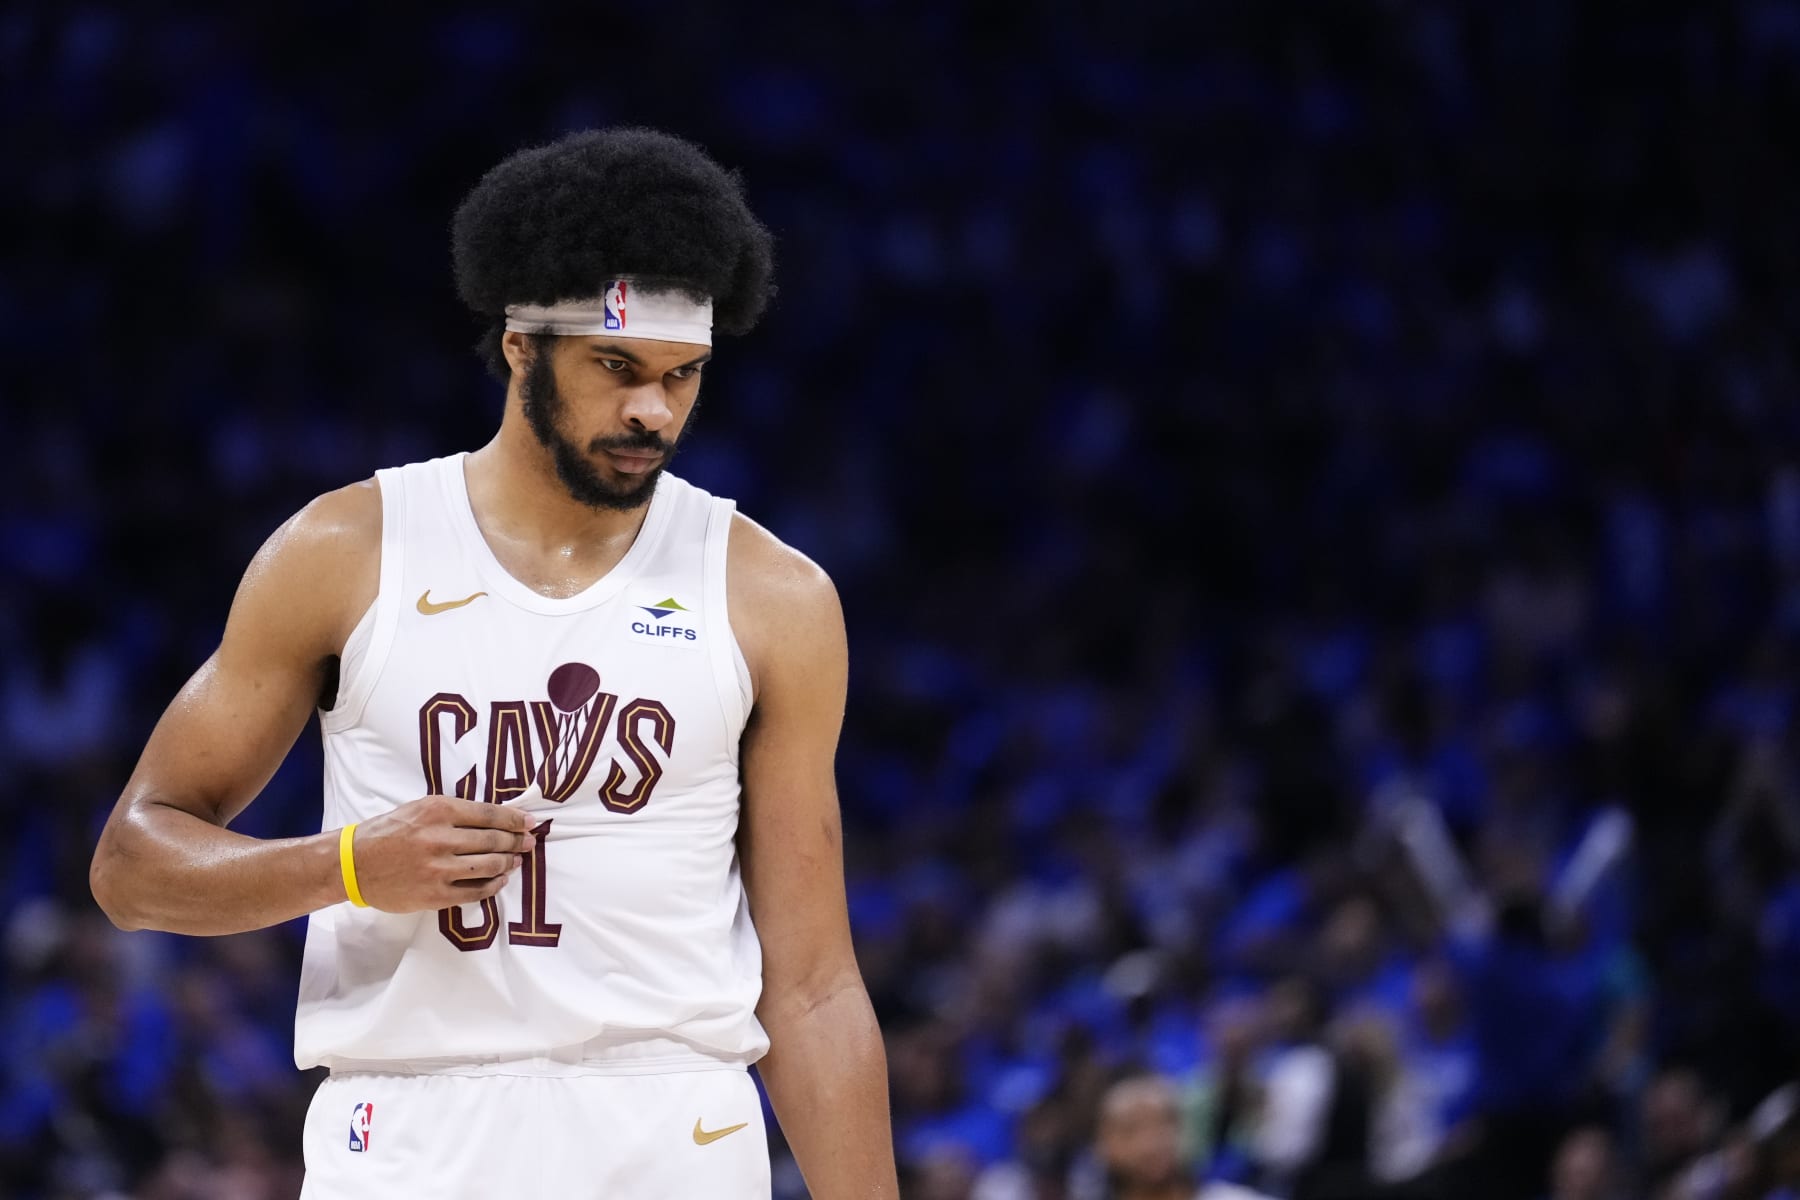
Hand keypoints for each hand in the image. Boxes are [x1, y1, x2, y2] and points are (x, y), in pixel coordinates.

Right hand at [343, 795, 535, 912]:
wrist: (355, 864)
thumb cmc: (388, 832)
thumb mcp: (419, 808)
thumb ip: (454, 812)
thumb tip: (495, 818)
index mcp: (438, 811)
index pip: (489, 814)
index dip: (515, 820)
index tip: (530, 822)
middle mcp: (440, 838)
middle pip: (493, 840)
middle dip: (517, 841)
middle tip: (529, 842)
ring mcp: (438, 869)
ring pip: (489, 865)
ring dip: (509, 863)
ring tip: (516, 860)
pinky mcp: (435, 895)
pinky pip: (475, 892)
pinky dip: (493, 885)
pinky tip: (500, 880)